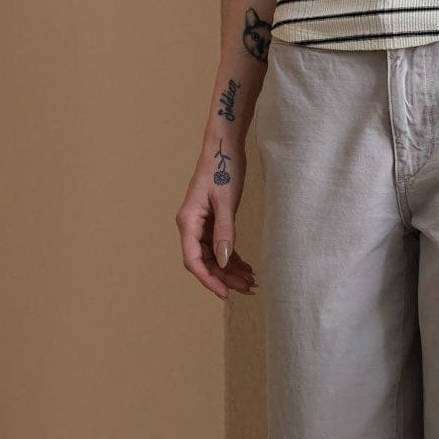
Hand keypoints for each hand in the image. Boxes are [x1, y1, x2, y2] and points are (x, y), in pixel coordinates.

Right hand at [176, 127, 257, 300]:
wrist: (225, 145)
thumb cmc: (224, 168)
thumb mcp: (226, 201)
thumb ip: (225, 231)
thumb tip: (224, 262)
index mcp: (188, 221)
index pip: (193, 260)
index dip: (208, 279)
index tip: (225, 293)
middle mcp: (191, 225)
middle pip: (204, 261)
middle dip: (224, 277)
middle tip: (247, 288)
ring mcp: (202, 223)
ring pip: (214, 255)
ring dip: (230, 270)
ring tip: (250, 281)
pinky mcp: (213, 220)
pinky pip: (220, 245)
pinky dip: (233, 257)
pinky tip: (247, 267)